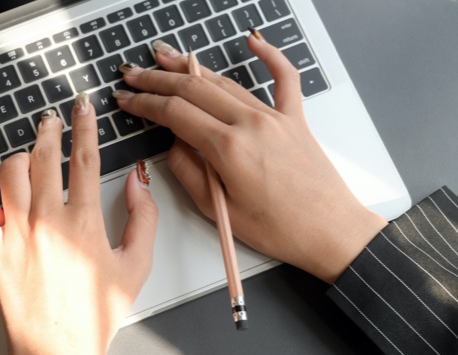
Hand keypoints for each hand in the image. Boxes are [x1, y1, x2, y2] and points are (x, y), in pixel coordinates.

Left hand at [0, 95, 157, 353]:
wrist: (57, 348)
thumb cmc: (94, 314)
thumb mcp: (136, 266)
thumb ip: (144, 219)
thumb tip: (138, 184)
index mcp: (84, 222)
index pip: (85, 158)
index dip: (86, 126)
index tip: (84, 108)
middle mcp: (48, 222)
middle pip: (45, 155)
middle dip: (50, 129)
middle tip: (52, 120)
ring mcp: (15, 234)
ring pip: (10, 173)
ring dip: (21, 159)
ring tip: (29, 159)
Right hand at [114, 33, 386, 283]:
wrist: (330, 231)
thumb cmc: (279, 228)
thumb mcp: (218, 208)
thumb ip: (188, 171)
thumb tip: (173, 145)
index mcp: (228, 148)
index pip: (174, 112)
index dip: (145, 103)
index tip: (126, 99)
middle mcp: (251, 124)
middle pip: (194, 89)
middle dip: (158, 79)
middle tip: (134, 74)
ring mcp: (274, 117)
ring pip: (225, 82)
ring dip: (192, 68)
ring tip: (166, 58)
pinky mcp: (294, 119)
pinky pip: (283, 79)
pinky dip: (269, 56)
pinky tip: (253, 42)